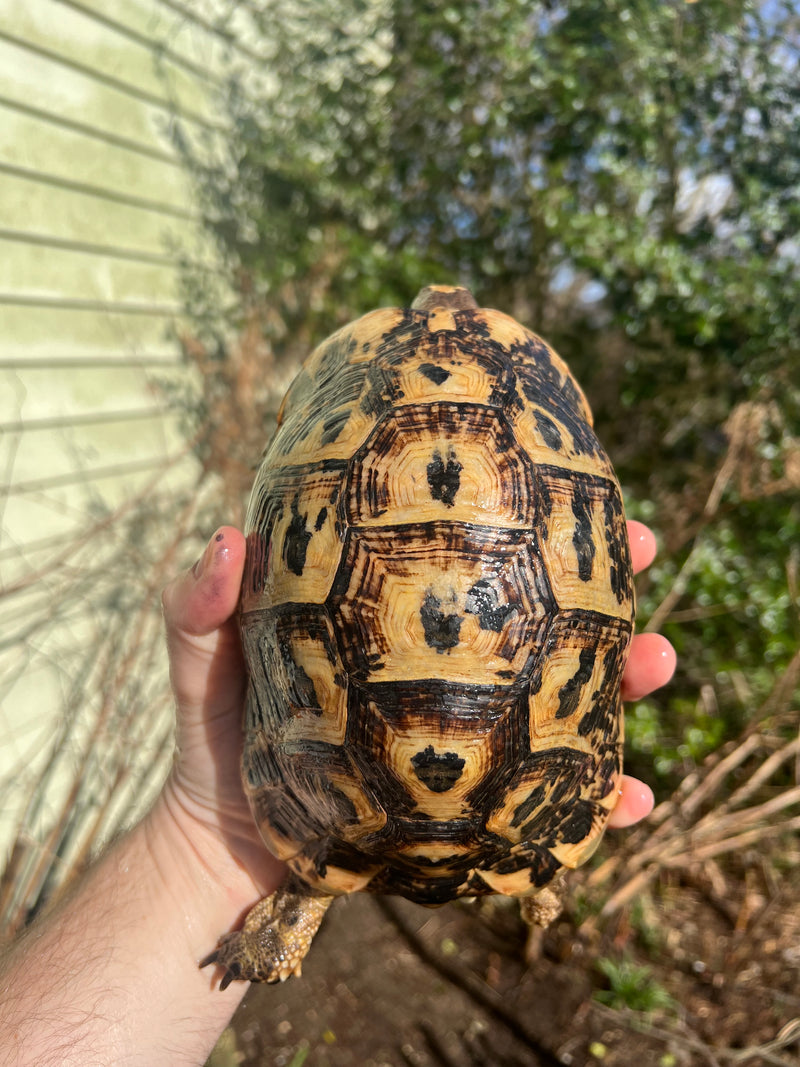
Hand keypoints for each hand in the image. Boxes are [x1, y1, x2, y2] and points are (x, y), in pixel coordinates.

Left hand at [159, 520, 671, 889]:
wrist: (223, 847)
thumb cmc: (219, 739)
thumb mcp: (205, 662)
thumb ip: (200, 607)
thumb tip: (225, 539)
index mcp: (402, 618)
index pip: (475, 555)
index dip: (528, 516)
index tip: (576, 479)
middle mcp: (448, 668)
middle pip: (543, 617)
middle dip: (604, 583)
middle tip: (646, 553)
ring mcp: (470, 733)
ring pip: (567, 697)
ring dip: (625, 678)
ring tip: (657, 661)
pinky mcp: (476, 803)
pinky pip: (551, 798)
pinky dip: (599, 799)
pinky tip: (634, 797)